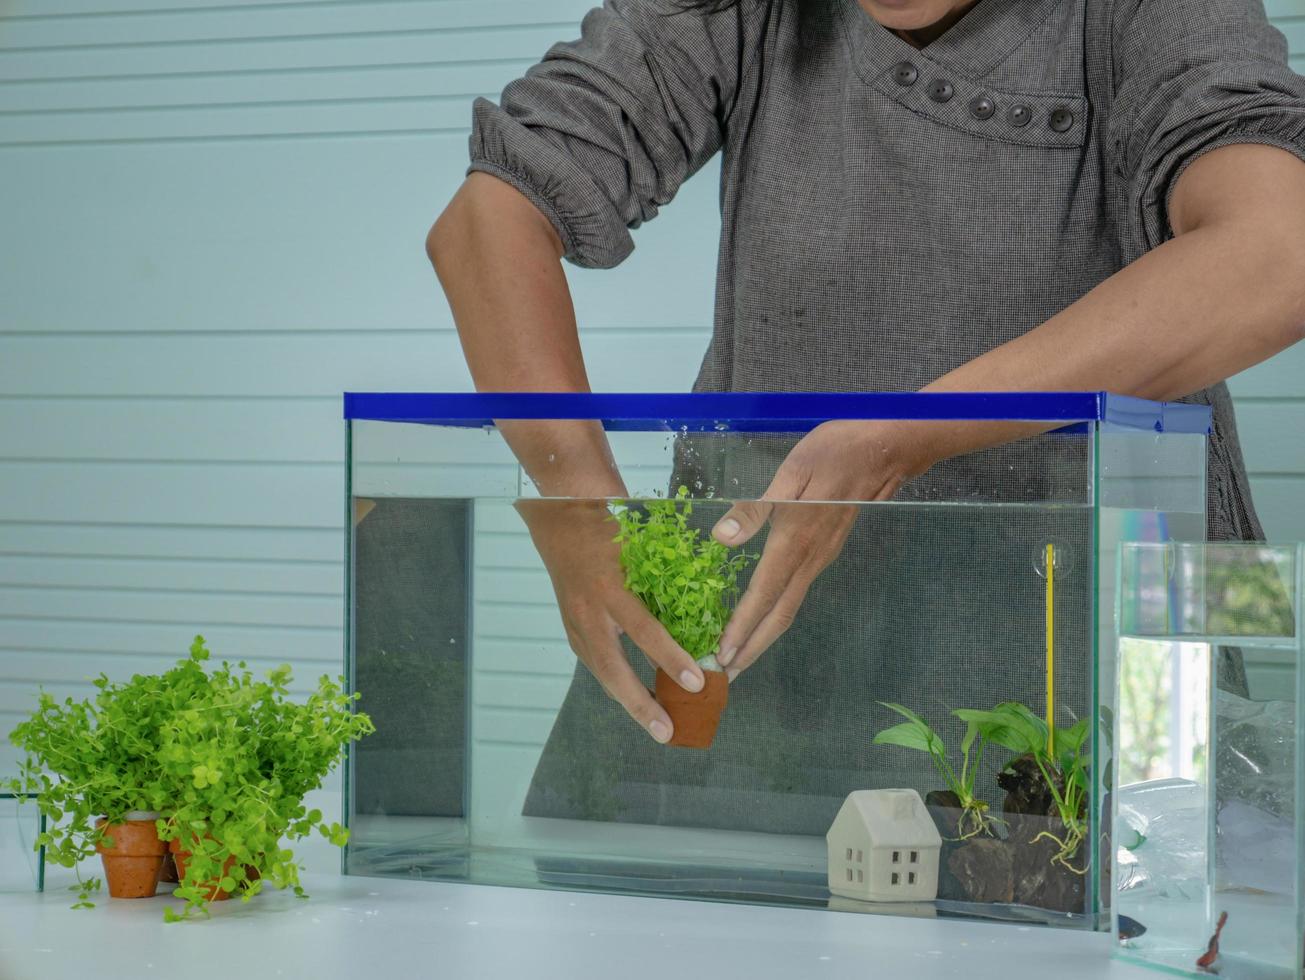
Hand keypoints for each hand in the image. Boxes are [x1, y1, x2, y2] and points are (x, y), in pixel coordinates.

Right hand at [515, 498, 705, 742]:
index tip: (698, 682)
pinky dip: (618, 685)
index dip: (671, 659)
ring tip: (658, 727)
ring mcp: (576, 625)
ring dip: (630, 703)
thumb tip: (695, 620)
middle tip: (668, 732)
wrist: (560, 521)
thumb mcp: (640, 550)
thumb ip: (662, 584)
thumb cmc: (610, 531)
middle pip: (614, 670)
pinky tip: (637, 699)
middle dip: (641, 706)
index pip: (645, 632)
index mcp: (611, 588)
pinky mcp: (572, 631)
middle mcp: (590, 612)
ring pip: (603, 674)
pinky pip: (597, 665)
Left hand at [711, 420, 932, 679]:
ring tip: (739, 655)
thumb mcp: (791, 471)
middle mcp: (810, 559)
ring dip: (764, 635)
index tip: (722, 657)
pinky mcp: (827, 549)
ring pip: (790, 607)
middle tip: (724, 675)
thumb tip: (723, 537)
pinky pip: (797, 592)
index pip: (763, 595)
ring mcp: (822, 557)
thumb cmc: (836, 452)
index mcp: (795, 542)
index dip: (742, 628)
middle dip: (752, 648)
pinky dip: (776, 613)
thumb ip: (756, 507)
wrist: (888, 448)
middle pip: (780, 616)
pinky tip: (763, 614)